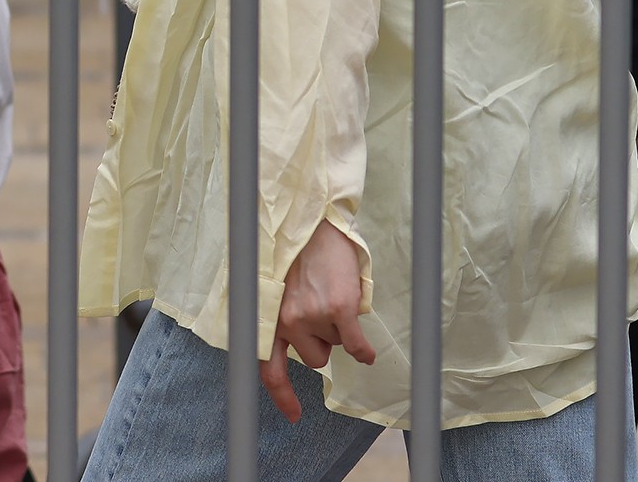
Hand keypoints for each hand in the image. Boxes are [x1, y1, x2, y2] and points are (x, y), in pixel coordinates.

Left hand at [262, 218, 375, 421]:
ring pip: (336, 346)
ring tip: (336, 296)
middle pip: (314, 359)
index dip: (282, 395)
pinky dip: (364, 350)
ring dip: (340, 331)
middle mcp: (286, 320)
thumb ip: (286, 319)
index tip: (294, 416)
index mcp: (269, 317)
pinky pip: (355, 344)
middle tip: (327, 312)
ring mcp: (312, 315)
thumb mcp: (282, 289)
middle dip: (325, 343)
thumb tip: (309, 348)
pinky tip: (369, 352)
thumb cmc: (301, 253)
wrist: (316, 221)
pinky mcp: (337, 308)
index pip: (268, 368)